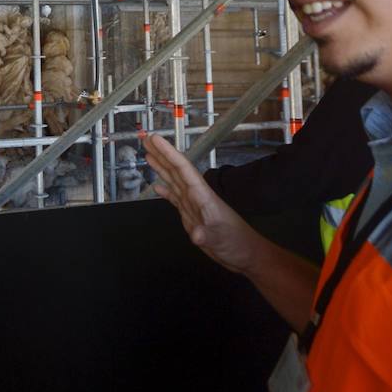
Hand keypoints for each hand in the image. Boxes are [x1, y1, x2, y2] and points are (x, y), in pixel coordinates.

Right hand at [143, 135, 265, 274]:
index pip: (183, 169)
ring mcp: (193, 204)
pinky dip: (165, 191)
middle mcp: (196, 196)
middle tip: (147, 139)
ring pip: (174, 181)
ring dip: (161, 167)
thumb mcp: (220, 239)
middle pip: (176, 170)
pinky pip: (175, 199)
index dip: (169, 153)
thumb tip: (196, 235)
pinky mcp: (191, 215)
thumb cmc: (235, 242)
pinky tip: (157, 186)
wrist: (245, 253)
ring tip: (148, 155)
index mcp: (202, 195)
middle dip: (162, 154)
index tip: (156, 139)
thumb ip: (205, 235)